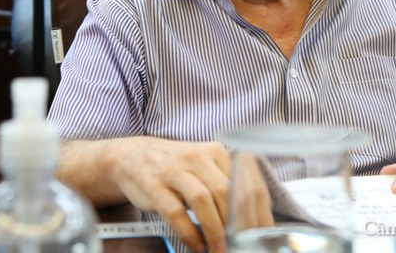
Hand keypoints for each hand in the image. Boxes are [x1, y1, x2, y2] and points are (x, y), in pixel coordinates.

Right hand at [107, 137, 271, 252]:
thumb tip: (252, 220)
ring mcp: (175, 170)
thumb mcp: (205, 167)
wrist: (133, 157)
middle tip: (243, 246)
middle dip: (237, 225)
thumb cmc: (176, 167)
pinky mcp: (154, 186)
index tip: (262, 234)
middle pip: (226, 192)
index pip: (247, 182)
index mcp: (217, 152)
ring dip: (215, 231)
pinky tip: (197, 247)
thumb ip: (226, 186)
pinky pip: (176, 212)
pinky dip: (189, 233)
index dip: (257, 212)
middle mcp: (198, 157)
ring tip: (221, 250)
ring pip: (203, 200)